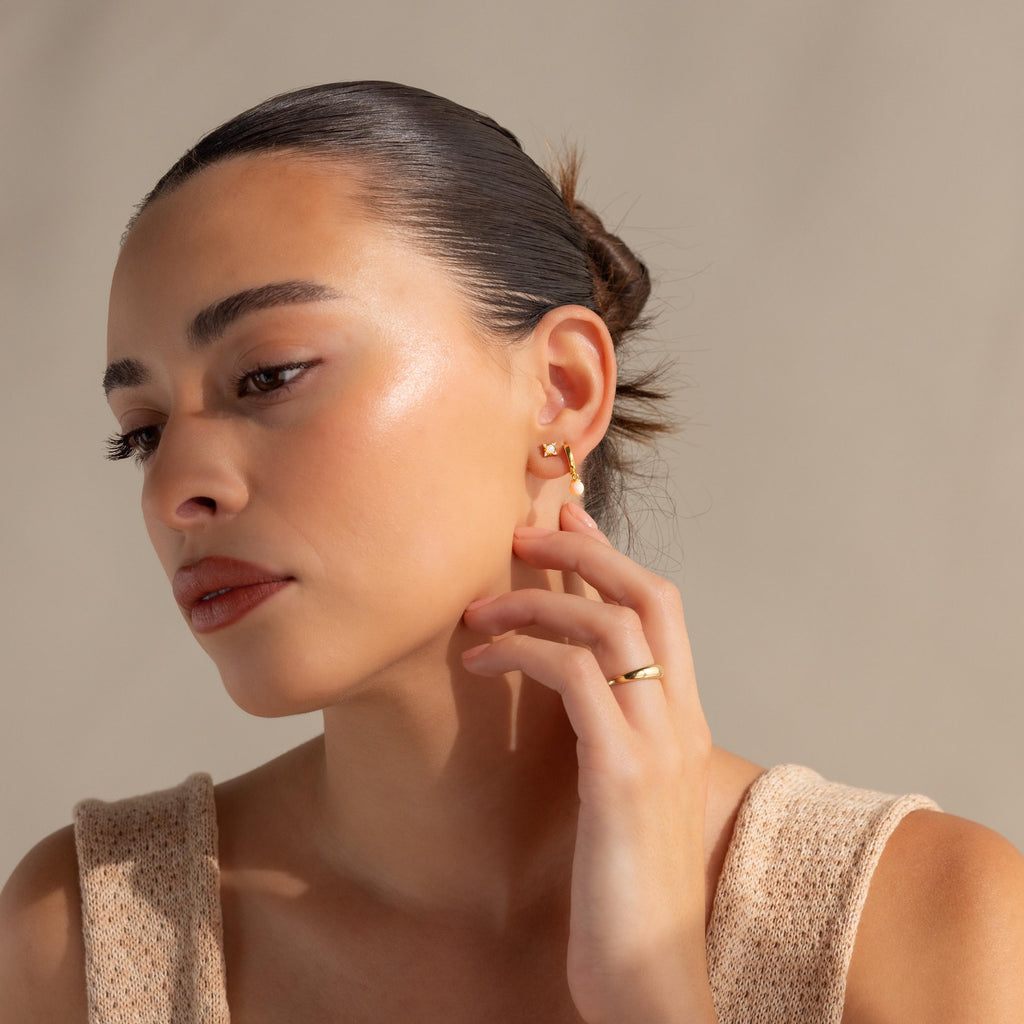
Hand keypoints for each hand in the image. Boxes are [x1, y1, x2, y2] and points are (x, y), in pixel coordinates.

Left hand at [461, 503, 716, 1023]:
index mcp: (682, 719)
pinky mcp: (622, 774)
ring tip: (478, 611)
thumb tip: (566, 691)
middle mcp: (680, 719)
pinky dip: (523, 654)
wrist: (652, 973)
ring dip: (535, 604)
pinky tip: (482, 664)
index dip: (612, 552)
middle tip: (526, 532)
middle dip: (585, 549)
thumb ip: (607, 736)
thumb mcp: (621, 796)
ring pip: (609, 625)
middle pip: (647, 593)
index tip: (567, 518)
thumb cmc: (627, 888)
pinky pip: (573, 678)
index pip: (661, 606)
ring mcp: (657, 744)